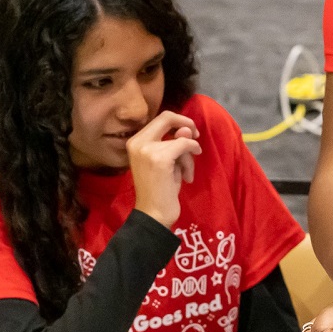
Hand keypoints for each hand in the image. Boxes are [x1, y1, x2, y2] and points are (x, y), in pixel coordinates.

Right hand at [127, 111, 201, 228]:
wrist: (153, 214)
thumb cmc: (159, 190)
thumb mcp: (168, 162)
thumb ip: (174, 143)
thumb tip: (187, 128)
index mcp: (135, 142)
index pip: (160, 118)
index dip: (179, 121)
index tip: (190, 133)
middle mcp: (137, 142)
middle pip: (167, 117)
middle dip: (187, 123)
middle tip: (197, 137)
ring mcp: (147, 149)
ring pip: (181, 138)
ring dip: (189, 155)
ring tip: (185, 174)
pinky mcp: (159, 158)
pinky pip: (185, 145)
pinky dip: (192, 155)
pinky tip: (188, 175)